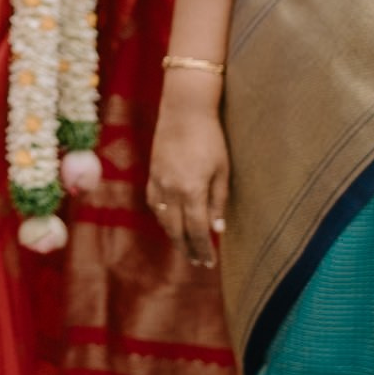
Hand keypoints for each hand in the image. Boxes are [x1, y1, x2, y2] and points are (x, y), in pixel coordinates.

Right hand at [145, 90, 229, 267]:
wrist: (184, 111)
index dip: (202, 249)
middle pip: (176, 230)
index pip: (196, 231)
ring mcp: (158, 182)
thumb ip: (218, 201)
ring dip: (174, 236)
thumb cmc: (210, 138)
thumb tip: (216, 229)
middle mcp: (171, 191)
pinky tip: (170, 222)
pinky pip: (154, 204)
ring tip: (185, 247)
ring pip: (163, 219)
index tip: (209, 263)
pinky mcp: (152, 174)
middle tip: (197, 262)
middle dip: (187, 249)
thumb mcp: (222, 170)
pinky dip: (162, 217)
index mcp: (191, 191)